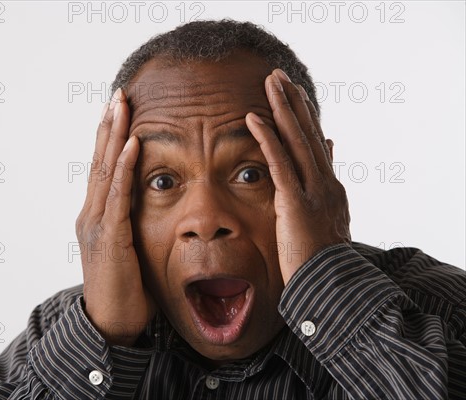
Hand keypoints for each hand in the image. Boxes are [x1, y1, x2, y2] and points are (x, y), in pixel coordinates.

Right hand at [75, 88, 155, 345]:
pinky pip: (119, 196)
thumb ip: (131, 225)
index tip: (117, 110)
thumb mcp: (127, 250)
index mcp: (97, 216)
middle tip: (117, 95)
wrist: (110, 324)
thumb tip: (148, 207)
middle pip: (100, 162)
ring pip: (106, 171)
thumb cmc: (125, 289)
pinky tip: (132, 144)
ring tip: (120, 106)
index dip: (109, 138)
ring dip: (114, 136)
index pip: (103, 169)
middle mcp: (92, 214)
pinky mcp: (110, 238)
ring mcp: (97, 225)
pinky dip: (124, 168)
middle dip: (109, 126)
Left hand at [245, 69, 350, 284]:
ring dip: (283, 108)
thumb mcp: (326, 222)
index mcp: (329, 187)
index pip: (315, 144)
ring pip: (296, 140)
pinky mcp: (295, 201)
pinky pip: (278, 162)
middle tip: (280, 76)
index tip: (294, 95)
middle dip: (294, 102)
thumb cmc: (322, 261)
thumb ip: (323, 192)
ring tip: (271, 81)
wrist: (329, 285)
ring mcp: (312, 190)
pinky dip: (266, 138)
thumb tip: (326, 160)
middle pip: (307, 133)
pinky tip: (253, 117)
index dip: (304, 118)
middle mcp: (324, 182)